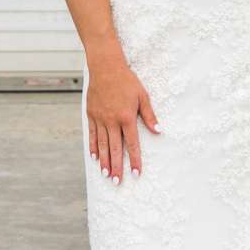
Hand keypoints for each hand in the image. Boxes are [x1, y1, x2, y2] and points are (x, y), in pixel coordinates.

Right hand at [86, 55, 160, 182]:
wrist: (105, 67)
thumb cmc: (127, 80)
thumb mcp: (142, 96)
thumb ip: (149, 115)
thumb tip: (159, 131)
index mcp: (127, 117)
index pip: (131, 144)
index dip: (134, 160)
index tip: (136, 173)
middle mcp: (112, 121)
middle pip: (114, 148)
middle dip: (117, 167)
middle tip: (118, 182)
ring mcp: (100, 118)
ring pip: (101, 145)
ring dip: (104, 161)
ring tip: (106, 175)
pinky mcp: (91, 115)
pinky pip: (92, 135)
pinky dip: (93, 147)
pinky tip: (95, 158)